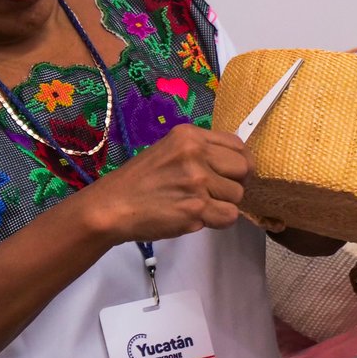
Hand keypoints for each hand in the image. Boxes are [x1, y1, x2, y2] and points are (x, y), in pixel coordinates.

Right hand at [84, 124, 252, 242]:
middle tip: (217, 193)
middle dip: (235, 183)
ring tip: (199, 205)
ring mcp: (197, 181)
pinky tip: (199, 218)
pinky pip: (229, 216)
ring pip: (238, 195)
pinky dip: (218, 221)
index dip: (239, 161)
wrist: (112, 206)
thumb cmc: (138, 181)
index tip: (230, 174)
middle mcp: (195, 154)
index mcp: (189, 136)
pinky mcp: (196, 208)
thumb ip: (199, 152)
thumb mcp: (168, 150)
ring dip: (224, 204)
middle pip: (244, 168)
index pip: (237, 144)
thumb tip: (232, 163)